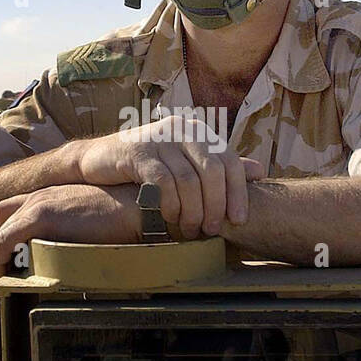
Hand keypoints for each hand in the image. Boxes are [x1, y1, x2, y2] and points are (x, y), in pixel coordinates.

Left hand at [0, 184, 141, 280]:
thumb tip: (71, 252)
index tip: (9, 253)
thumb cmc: (120, 216)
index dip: (6, 232)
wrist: (133, 207)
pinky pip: (6, 241)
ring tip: (1, 278)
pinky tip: (3, 277)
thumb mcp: (88, 217)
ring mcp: (38, 204)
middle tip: (2, 269)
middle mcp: (39, 196)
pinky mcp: (41, 217)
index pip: (14, 209)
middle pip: (2, 219)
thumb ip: (72, 229)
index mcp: (51, 194)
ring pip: (2, 233)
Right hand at [74, 114, 262, 237]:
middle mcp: (183, 130)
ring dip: (192, 212)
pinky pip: (163, 183)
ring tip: (191, 231)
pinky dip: (170, 205)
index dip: (238, 193)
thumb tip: (260, 171)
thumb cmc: (149, 165)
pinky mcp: (138, 152)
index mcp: (199, 132)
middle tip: (211, 230)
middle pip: (212, 172)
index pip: (229, 162)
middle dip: (215, 206)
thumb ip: (220, 167)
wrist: (100, 159)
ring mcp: (159, 139)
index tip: (238, 220)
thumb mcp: (187, 162)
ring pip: (188, 181)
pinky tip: (170, 218)